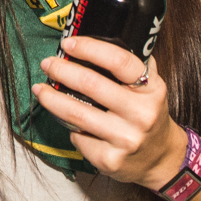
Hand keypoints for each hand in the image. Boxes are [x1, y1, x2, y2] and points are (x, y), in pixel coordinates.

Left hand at [32, 36, 185, 190]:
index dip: (90, 49)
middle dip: (62, 71)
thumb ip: (132, 66)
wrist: (160, 158)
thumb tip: (95, 41)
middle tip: (47, 64)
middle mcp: (141, 114)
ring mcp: (126, 139)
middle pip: (91, 85)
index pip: (119, 61)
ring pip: (76, 114)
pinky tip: (68, 122)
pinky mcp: (110, 160)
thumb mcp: (150, 88)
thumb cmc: (147, 115)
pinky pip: (78, 137)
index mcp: (152, 89)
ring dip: (52, 98)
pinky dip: (70, 128)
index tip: (68, 43)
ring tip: (40, 89)